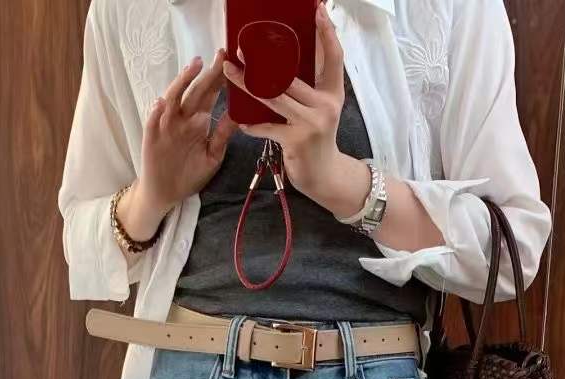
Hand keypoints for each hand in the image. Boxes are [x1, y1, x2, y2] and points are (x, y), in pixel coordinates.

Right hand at [123, 50, 237, 238]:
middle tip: (219, 55)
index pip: (210, 95)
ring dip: (182, 83)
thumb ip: (223, 135)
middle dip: (206, 74)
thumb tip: (240, 114)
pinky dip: (157, 113)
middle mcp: (182, 119)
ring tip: (193, 67)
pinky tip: (162, 103)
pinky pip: (153, 123)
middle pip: (195, 92)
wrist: (166, 194)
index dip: (220, 80)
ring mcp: (166, 126)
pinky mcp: (152, 138)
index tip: (231, 64)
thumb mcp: (212, 155)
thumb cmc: (189, 174)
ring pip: (173, 100)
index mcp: (198, 121)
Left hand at [223, 1, 367, 214]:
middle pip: (291, 75)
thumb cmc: (317, 139)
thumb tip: (289, 59)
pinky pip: (267, 127)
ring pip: (274, 96)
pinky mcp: (296, 141)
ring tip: (230, 71)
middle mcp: (325, 105)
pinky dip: (252, 124)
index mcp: (333, 93)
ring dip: (248, 84)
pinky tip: (240, 121)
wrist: (324, 176)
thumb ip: (310, 86)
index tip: (318, 10)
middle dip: (264, 60)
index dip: (326, 33)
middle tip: (241, 48)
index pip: (333, 57)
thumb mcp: (321, 109)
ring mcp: (311, 123)